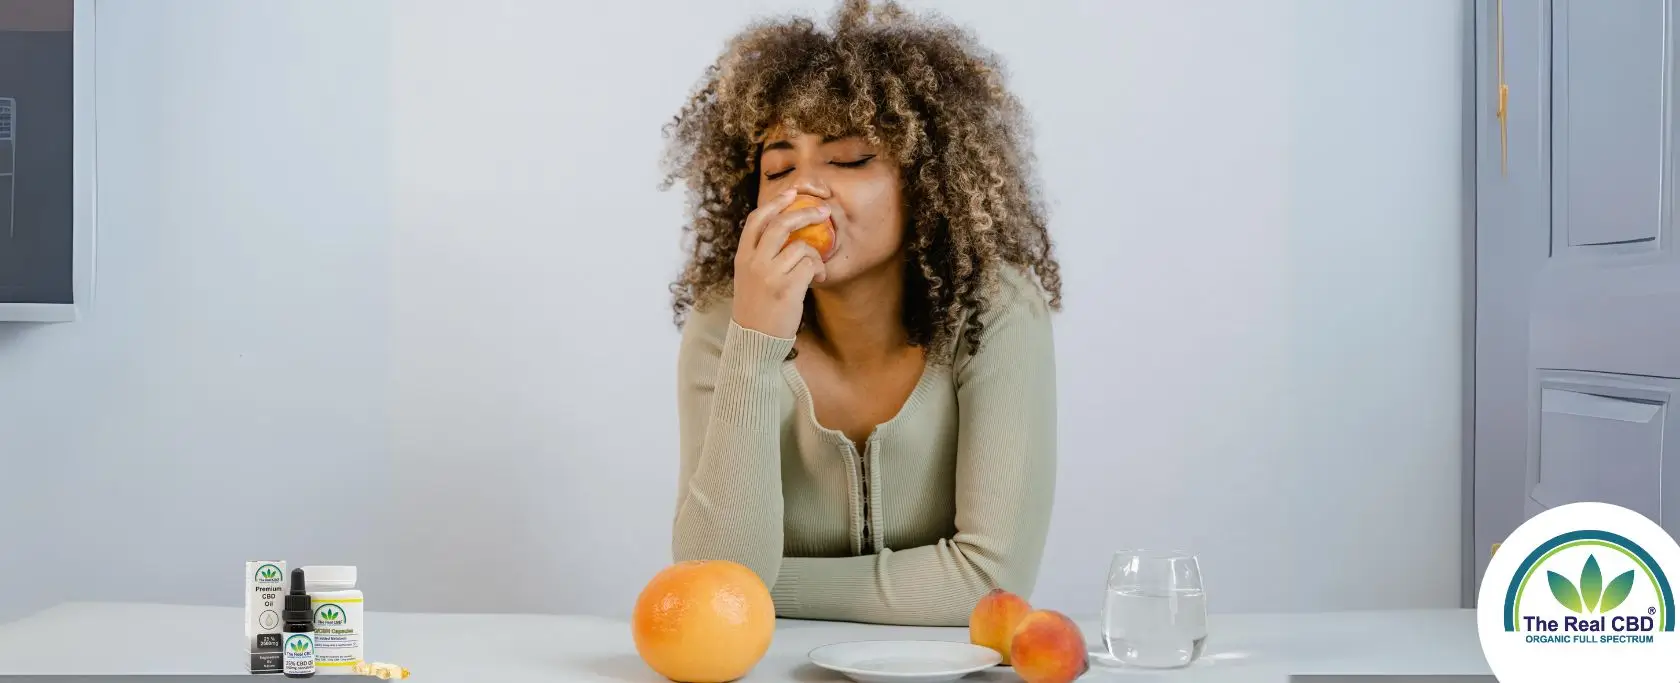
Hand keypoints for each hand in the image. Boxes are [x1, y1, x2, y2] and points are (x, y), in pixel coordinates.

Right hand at [731, 190, 829, 338]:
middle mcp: (753, 262)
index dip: (775, 203)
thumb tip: (784, 232)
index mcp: (742, 257)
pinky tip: (819, 278)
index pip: (756, 220)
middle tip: (823, 211)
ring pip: (801, 246)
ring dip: (816, 253)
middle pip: (781, 224)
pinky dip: (819, 269)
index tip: (792, 194)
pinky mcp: (786, 288)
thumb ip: (760, 256)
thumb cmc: (756, 310)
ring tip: (818, 267)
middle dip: (805, 212)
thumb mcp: (748, 278)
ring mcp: (769, 274)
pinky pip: (810, 265)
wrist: (754, 341)